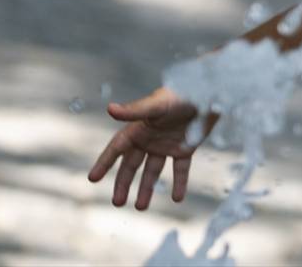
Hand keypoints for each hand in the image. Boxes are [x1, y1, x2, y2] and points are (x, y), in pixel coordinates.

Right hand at [87, 87, 213, 209]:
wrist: (208, 93)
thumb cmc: (180, 94)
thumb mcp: (156, 104)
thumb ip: (134, 110)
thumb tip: (109, 109)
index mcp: (138, 128)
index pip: (117, 148)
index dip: (104, 162)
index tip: (92, 178)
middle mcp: (150, 138)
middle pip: (131, 164)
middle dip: (123, 183)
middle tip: (117, 202)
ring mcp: (167, 145)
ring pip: (153, 171)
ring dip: (146, 188)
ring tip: (140, 207)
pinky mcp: (185, 148)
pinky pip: (180, 169)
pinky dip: (179, 183)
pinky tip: (178, 198)